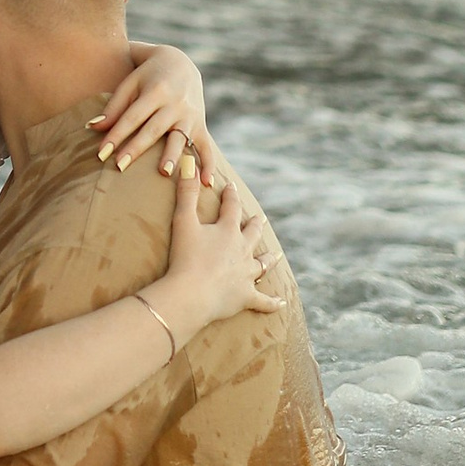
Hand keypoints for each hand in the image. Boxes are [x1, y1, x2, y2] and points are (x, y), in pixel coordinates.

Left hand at [91, 41, 233, 187]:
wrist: (181, 62)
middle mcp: (175, 103)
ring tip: (164, 173)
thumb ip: (114, 106)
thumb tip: (92, 127)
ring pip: (180, 138)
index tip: (101, 153)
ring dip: (172, 155)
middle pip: (153, 129)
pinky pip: (207, 147)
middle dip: (136, 148)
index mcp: (155, 90)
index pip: (132, 116)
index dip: (116, 134)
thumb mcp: (130, 83)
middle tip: (119, 167)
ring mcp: (190, 115)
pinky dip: (208, 164)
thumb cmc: (147, 75)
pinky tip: (206, 183)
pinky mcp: (201, 125)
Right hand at [154, 159, 283, 338]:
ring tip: (276, 254)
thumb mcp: (183, 221)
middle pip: (252, 234)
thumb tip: (188, 162)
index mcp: (227, 231)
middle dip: (255, 224)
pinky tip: (281, 303)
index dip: (231, 196)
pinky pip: (262, 301)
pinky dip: (272, 302)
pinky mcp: (245, 297)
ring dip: (269, 258)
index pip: (232, 208)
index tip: (231, 186)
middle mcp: (242, 251)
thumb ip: (186, 192)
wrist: (192, 294)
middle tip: (261, 218)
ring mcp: (246, 275)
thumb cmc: (185, 257)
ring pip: (262, 264)